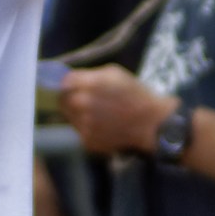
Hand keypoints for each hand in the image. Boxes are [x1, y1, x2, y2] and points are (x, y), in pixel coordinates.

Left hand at [58, 65, 172, 156]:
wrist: (151, 124)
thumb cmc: (135, 95)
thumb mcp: (115, 74)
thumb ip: (89, 75)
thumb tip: (68, 79)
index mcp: (91, 84)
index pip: (64, 83)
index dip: (67, 84)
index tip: (72, 86)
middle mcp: (83, 104)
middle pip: (63, 100)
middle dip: (69, 98)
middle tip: (81, 100)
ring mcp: (84, 124)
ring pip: (68, 116)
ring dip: (76, 113)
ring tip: (94, 113)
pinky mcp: (87, 141)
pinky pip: (77, 130)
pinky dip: (83, 127)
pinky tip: (99, 124)